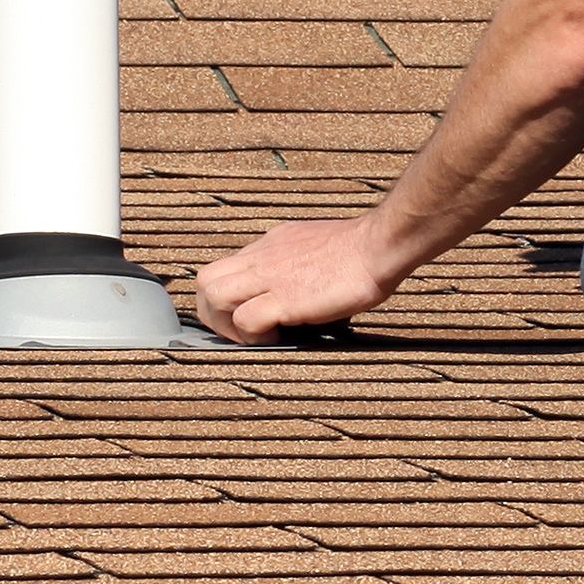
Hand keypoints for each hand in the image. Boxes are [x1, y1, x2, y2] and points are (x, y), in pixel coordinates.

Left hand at [194, 216, 406, 342]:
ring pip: (214, 297)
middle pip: (205, 281)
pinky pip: (246, 320)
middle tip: (239, 331)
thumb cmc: (359, 250)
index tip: (241, 315)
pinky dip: (254, 336)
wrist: (377, 245)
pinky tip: (278, 338)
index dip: (225, 296)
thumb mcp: (312, 246)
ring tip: (255, 336)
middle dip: (213, 312)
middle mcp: (262, 257)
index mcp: (270, 245)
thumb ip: (293, 263)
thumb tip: (293, 287)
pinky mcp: (284, 298)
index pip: (224, 268)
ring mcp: (269, 276)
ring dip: (227, 325)